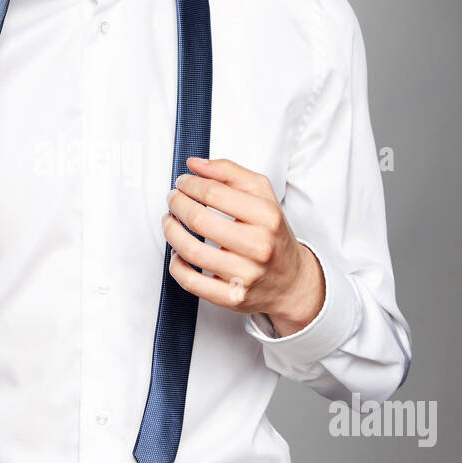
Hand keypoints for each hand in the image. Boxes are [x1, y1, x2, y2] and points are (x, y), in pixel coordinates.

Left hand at [162, 156, 324, 334]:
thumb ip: (229, 173)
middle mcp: (258, 246)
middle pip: (199, 220)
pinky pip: (191, 281)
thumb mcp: (262, 195)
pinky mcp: (231, 297)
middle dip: (177, 205)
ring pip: (190, 250)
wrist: (291, 281)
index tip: (183, 183)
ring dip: (171, 232)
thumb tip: (195, 165)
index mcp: (266, 216)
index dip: (190, 184)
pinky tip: (177, 253)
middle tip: (173, 200)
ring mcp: (245, 274)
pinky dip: (176, 265)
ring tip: (170, 222)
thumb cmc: (272, 234)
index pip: (214, 193)